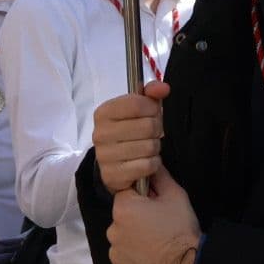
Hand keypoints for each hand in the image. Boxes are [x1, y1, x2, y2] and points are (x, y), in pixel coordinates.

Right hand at [93, 80, 170, 194]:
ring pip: (149, 147)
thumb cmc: (130, 130)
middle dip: (156, 130)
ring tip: (147, 147)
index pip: (138, 104)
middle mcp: (100, 133)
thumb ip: (150, 93)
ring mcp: (105, 155)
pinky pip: (147, 165)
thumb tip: (163, 88)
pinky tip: (145, 161)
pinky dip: (152, 164)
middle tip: (151, 133)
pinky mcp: (113, 175)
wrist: (116, 162)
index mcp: (104, 112)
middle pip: (147, 126)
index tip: (152, 113)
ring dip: (155, 147)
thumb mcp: (139, 108)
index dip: (152, 109)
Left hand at [107, 166, 200, 263]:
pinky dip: (134, 261)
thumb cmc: (181, 228)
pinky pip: (124, 262)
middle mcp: (112, 231)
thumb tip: (151, 165)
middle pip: (122, 219)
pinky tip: (150, 260)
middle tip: (158, 227)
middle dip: (135, 220)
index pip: (126, 195)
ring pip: (122, 241)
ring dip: (133, 241)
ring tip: (155, 246)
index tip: (154, 208)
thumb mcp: (176, 195)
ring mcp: (115, 255)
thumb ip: (159, 177)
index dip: (141, 200)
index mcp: (123, 209)